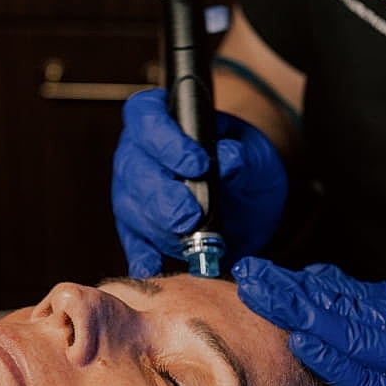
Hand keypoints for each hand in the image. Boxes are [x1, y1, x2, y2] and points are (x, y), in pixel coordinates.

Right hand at [111, 88, 287, 277]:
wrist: (247, 202)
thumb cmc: (245, 166)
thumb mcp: (255, 155)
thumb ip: (243, 156)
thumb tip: (228, 159)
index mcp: (162, 118)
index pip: (147, 117)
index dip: (165, 140)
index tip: (197, 164)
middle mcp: (138, 152)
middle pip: (134, 170)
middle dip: (162, 197)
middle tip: (190, 216)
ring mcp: (131, 191)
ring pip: (130, 209)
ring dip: (160, 228)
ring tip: (191, 243)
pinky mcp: (135, 227)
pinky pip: (133, 242)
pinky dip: (145, 257)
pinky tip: (155, 267)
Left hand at [233, 257, 385, 385]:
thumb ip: (373, 321)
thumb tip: (317, 289)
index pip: (352, 290)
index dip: (304, 281)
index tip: (266, 271)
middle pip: (344, 304)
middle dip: (291, 289)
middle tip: (249, 272)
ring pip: (348, 331)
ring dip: (298, 312)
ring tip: (259, 294)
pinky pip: (362, 378)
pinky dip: (330, 360)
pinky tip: (301, 342)